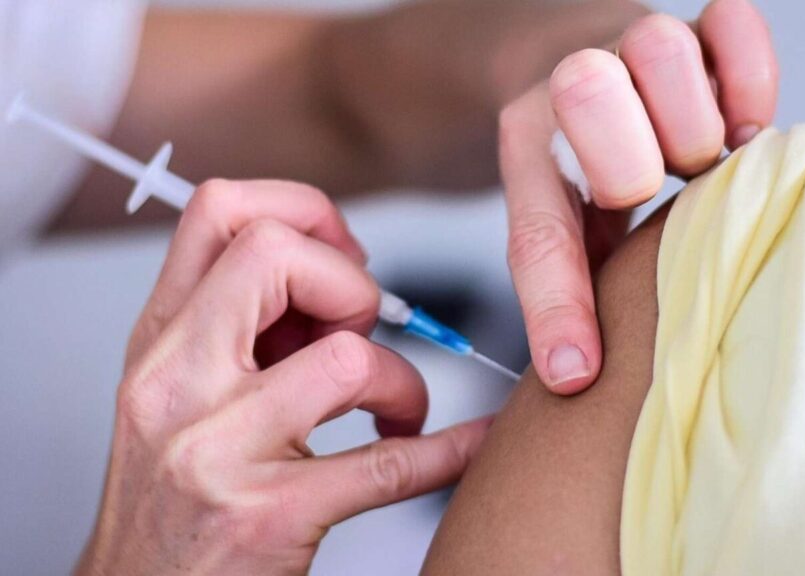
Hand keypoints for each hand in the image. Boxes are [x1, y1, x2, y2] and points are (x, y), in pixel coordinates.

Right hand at [77, 180, 490, 574]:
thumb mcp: (179, 394)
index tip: (347, 256)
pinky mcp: (268, 517)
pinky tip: (468, 444)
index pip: (219, 210)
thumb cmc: (173, 498)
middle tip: (366, 331)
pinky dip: (450, 449)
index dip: (305, 211)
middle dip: (352, 283)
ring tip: (398, 410)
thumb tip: (337, 273)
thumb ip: (241, 325)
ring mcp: (218, 450)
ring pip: (349, 359)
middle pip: (275, 254)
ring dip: (403, 380)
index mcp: (160, 340)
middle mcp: (177, 382)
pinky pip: (390, 464)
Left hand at [499, 1, 777, 393]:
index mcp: (529, 143)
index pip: (536, 230)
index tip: (577, 372)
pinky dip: (748, 76)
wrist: (578, 60)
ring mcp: (637, 40)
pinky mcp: (701, 24)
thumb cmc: (581, 165)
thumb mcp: (562, 224)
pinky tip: (743, 122)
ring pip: (663, 53)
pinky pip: (734, 24)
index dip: (557, 307)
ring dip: (693, 124)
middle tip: (659, 192)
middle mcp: (575, 77)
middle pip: (588, 93)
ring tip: (703, 160)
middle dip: (632, 163)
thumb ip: (573, 277)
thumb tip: (579, 372)